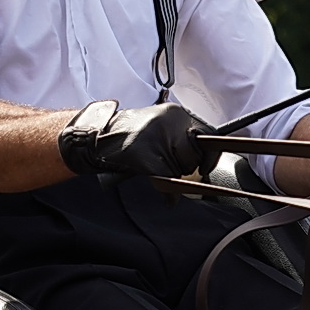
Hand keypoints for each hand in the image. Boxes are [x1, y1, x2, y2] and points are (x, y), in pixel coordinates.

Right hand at [58, 101, 220, 178]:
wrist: (99, 135)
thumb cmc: (132, 135)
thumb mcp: (162, 126)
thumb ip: (184, 138)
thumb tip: (207, 160)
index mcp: (176, 113)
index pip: (208, 134)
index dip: (210, 155)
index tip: (206, 167)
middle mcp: (168, 120)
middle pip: (195, 155)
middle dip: (186, 166)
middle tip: (167, 165)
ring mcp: (154, 135)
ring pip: (181, 169)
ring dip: (173, 176)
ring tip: (155, 167)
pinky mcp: (142, 152)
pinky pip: (165, 180)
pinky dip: (168, 194)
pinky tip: (165, 196)